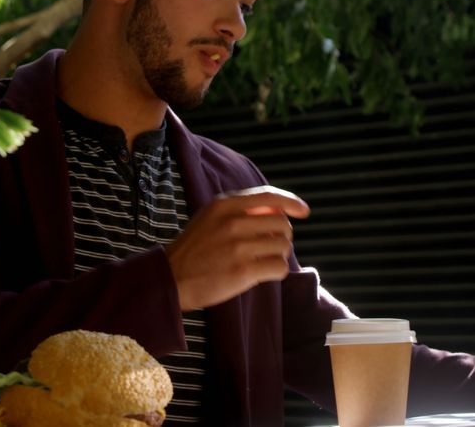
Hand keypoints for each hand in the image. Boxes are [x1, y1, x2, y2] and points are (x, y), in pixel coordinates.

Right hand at [166, 186, 309, 310]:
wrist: (170, 279)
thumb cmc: (194, 249)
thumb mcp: (210, 217)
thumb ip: (239, 209)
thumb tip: (278, 208)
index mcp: (224, 205)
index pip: (268, 196)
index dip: (291, 202)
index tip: (304, 211)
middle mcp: (232, 222)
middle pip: (281, 222)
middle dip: (281, 235)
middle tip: (268, 246)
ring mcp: (238, 246)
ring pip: (283, 245)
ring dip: (278, 255)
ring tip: (261, 261)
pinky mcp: (243, 271)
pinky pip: (279, 267)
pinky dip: (276, 271)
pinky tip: (263, 273)